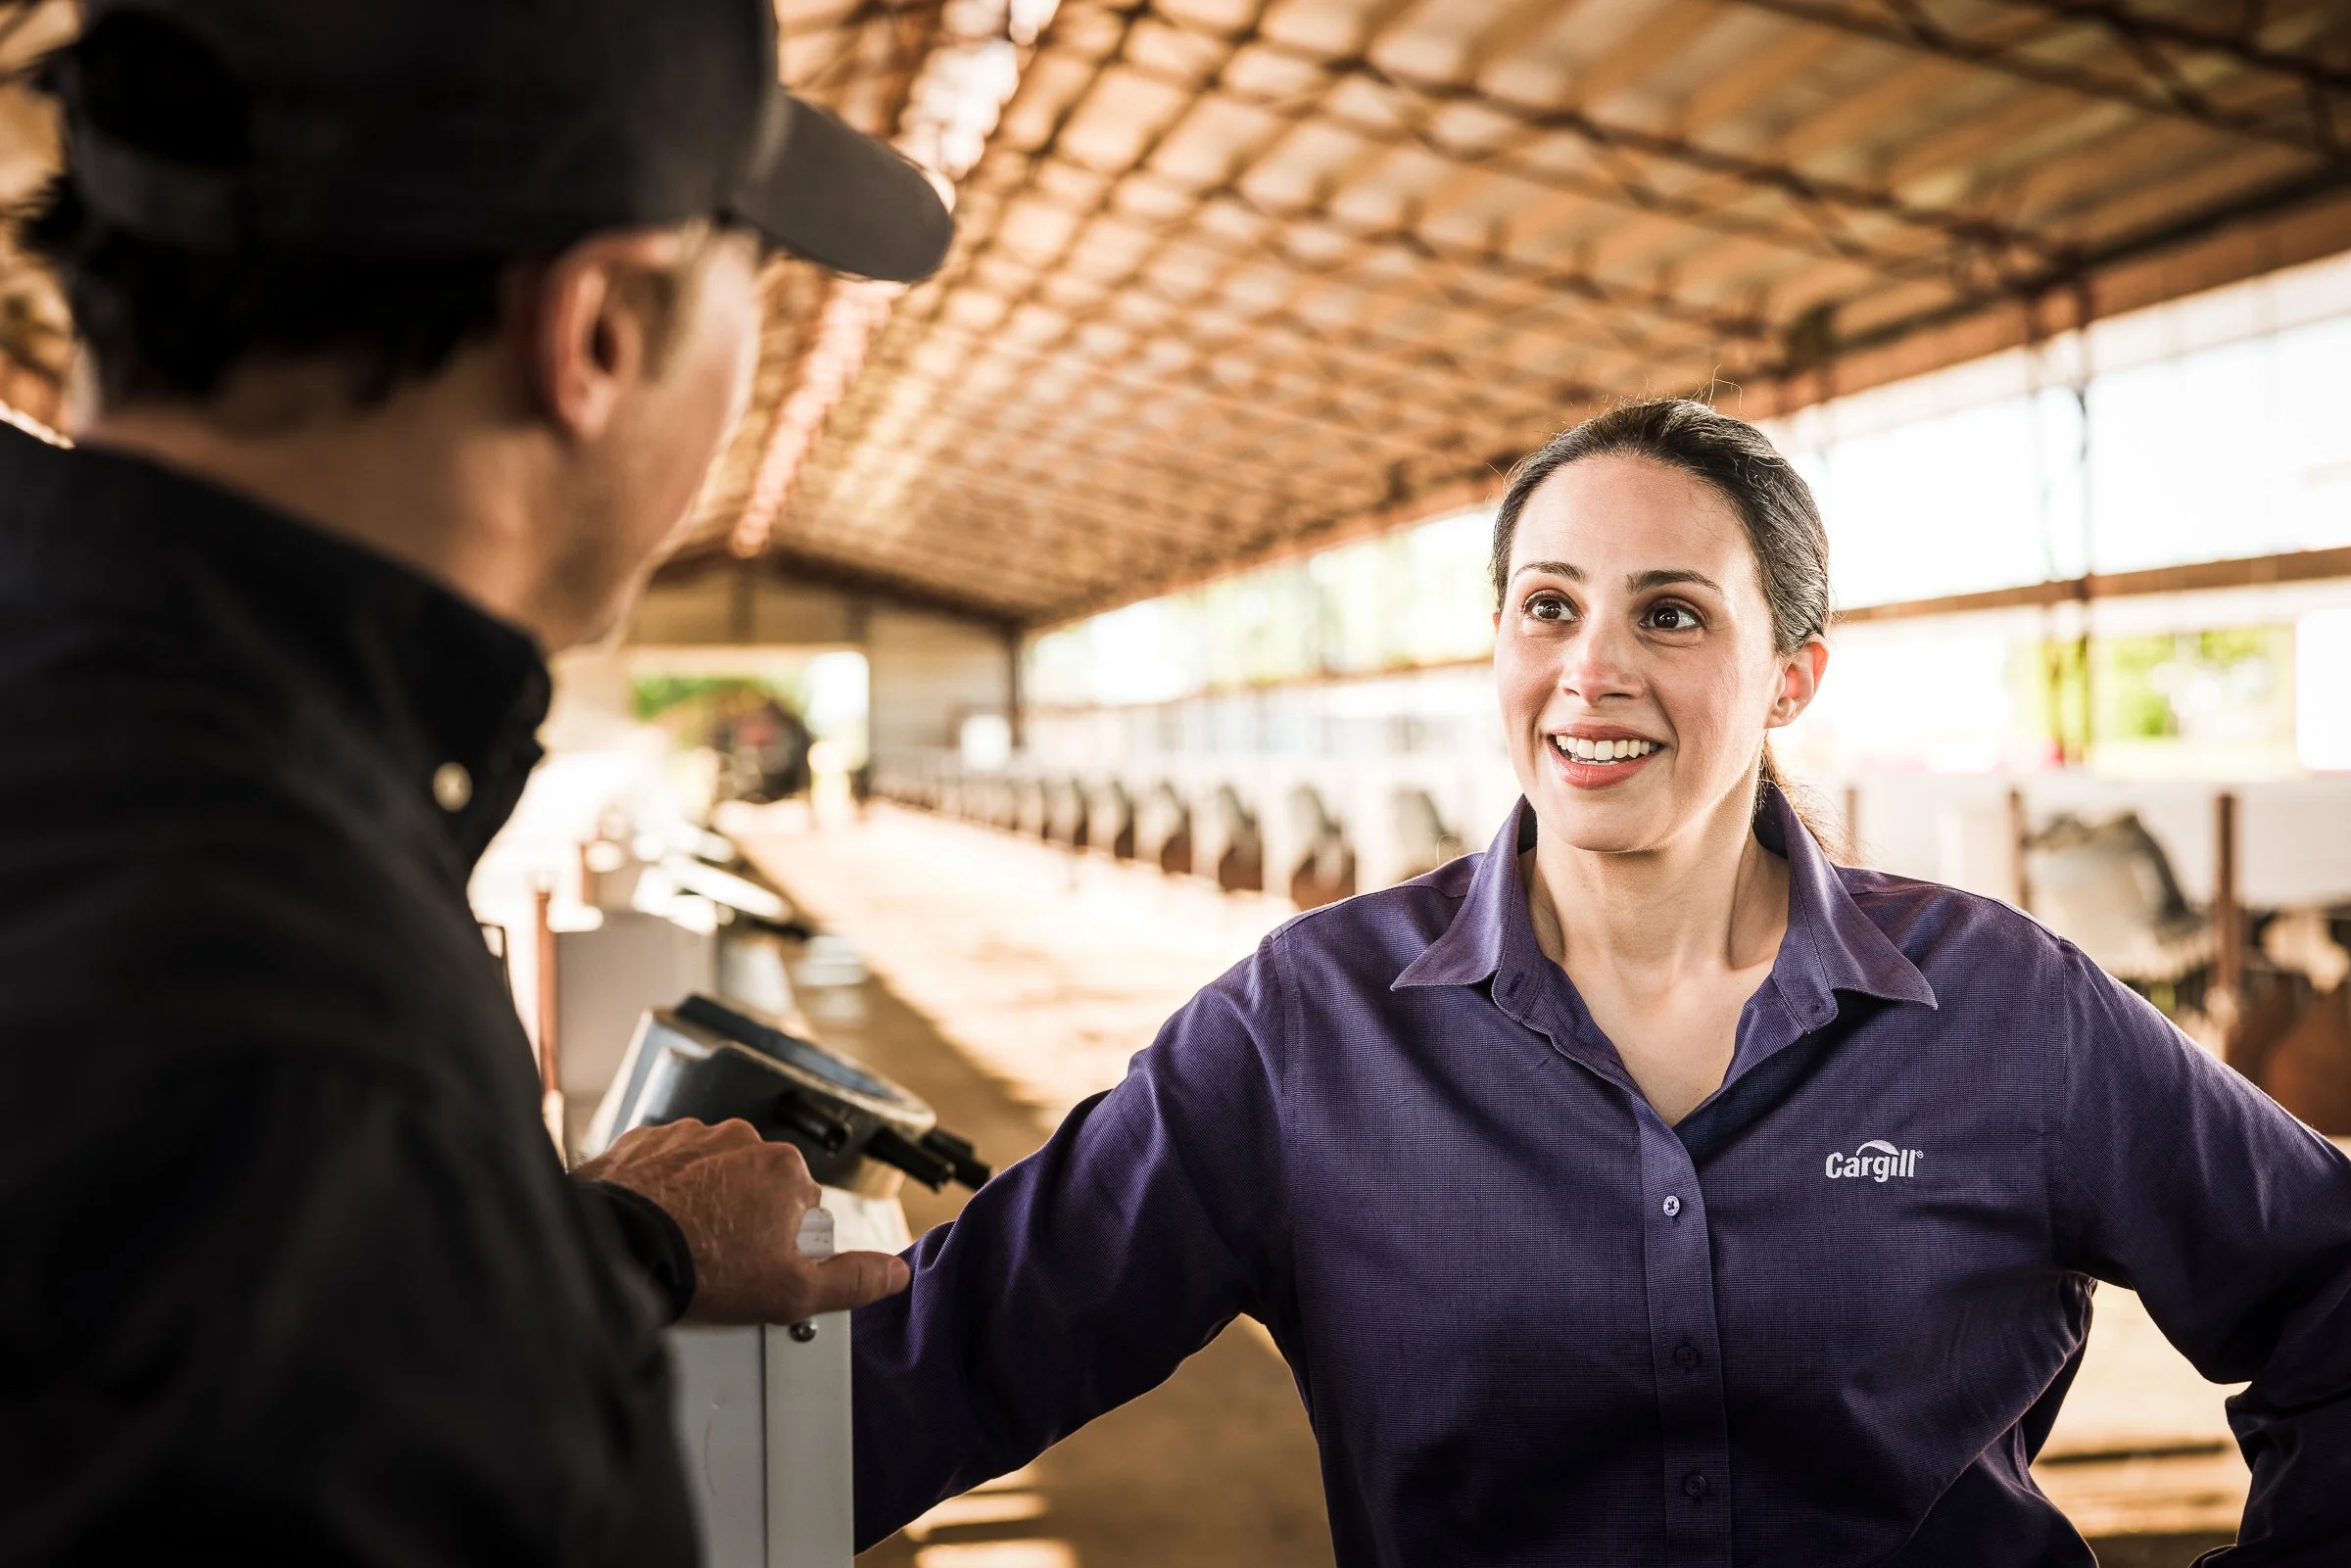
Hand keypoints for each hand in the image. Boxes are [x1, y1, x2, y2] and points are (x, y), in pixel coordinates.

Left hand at [576, 1119, 910, 1323]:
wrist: (617, 1248)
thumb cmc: (701, 1267)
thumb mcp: (792, 1291)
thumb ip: (852, 1280)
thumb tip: (894, 1273)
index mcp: (784, 1169)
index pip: (805, 1208)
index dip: (786, 1244)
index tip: (759, 1266)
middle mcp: (741, 1139)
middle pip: (759, 1184)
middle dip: (747, 1216)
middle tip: (722, 1259)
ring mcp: (690, 1135)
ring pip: (713, 1171)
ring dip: (706, 1199)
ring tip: (686, 1241)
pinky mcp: (645, 1140)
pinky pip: (667, 1163)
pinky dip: (665, 1187)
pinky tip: (658, 1222)